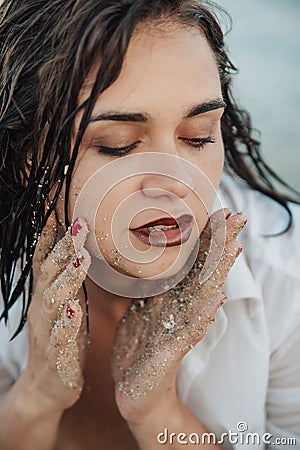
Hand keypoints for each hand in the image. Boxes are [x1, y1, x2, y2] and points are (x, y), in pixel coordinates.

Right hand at [23, 210, 90, 411]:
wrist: (45, 387)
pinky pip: (61, 339)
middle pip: (50, 274)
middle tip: (80, 224)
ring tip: (80, 258)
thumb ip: (67, 279)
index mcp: (46, 295)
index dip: (49, 235)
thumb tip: (79, 247)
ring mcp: (48, 332)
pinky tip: (73, 310)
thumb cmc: (59, 338)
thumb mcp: (62, 304)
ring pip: (55, 302)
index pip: (44, 260)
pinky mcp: (58, 356)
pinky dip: (66, 324)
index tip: (57, 208)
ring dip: (67, 278)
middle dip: (64, 247)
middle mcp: (43, 309)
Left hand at [111, 209, 246, 424]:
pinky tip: (218, 299)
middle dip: (221, 243)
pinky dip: (205, 315)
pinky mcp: (172, 351)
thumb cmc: (138, 349)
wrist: (134, 392)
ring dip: (220, 271)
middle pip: (205, 271)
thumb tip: (151, 263)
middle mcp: (181, 309)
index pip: (193, 262)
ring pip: (204, 295)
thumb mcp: (140, 310)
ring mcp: (179, 329)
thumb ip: (151, 288)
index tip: (219, 210)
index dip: (206, 237)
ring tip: (235, 247)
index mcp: (171, 297)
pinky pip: (190, 332)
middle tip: (239, 216)